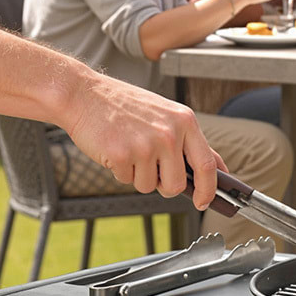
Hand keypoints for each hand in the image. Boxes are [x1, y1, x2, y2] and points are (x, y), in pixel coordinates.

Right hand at [65, 75, 218, 208]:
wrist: (83, 94)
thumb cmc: (123, 105)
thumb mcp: (164, 113)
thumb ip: (188, 140)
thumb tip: (213, 169)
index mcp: (184, 120)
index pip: (206, 164)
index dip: (208, 189)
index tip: (204, 201)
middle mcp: (168, 133)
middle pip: (176, 184)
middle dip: (163, 185)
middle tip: (150, 169)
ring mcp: (146, 144)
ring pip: (149, 186)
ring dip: (137, 175)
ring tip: (128, 149)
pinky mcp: (122, 155)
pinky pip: (127, 180)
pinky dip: (120, 171)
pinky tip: (114, 148)